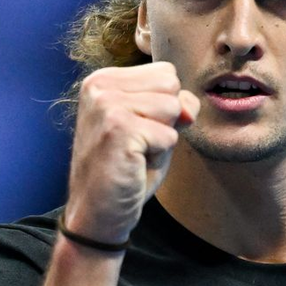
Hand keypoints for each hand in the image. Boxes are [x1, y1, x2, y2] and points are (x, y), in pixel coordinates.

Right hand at [63, 61, 198, 244]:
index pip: (165, 73)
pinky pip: (169, 135)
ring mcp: (106, 105)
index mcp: (103, 79)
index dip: (165, 107)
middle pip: (171, 84)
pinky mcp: (118, 128)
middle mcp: (100, 85)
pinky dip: (159, 155)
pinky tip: (133, 165)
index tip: (138, 131)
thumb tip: (188, 106)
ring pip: (172, 107)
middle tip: (138, 145)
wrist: (97, 212)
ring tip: (135, 154)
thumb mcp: (154, 128)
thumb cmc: (125, 171)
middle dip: (166, 119)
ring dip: (162, 138)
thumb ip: (175, 104)